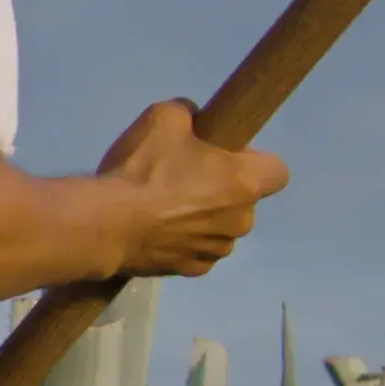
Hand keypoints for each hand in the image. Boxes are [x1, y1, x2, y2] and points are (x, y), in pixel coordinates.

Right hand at [96, 98, 285, 278]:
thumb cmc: (144, 169)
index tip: (223, 155)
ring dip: (203, 219)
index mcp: (245, 182)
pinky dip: (183, 242)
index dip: (253, 160)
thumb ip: (190, 114)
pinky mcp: (191, 271)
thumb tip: (194, 121)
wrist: (106, 224)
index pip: (278, 171)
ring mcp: (217, 250)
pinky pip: (197, 251)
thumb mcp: (165, 117)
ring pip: (220, 228)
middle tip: (184, 178)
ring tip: (163, 209)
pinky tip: (155, 232)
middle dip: (222, 190)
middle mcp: (241, 221)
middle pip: (245, 200)